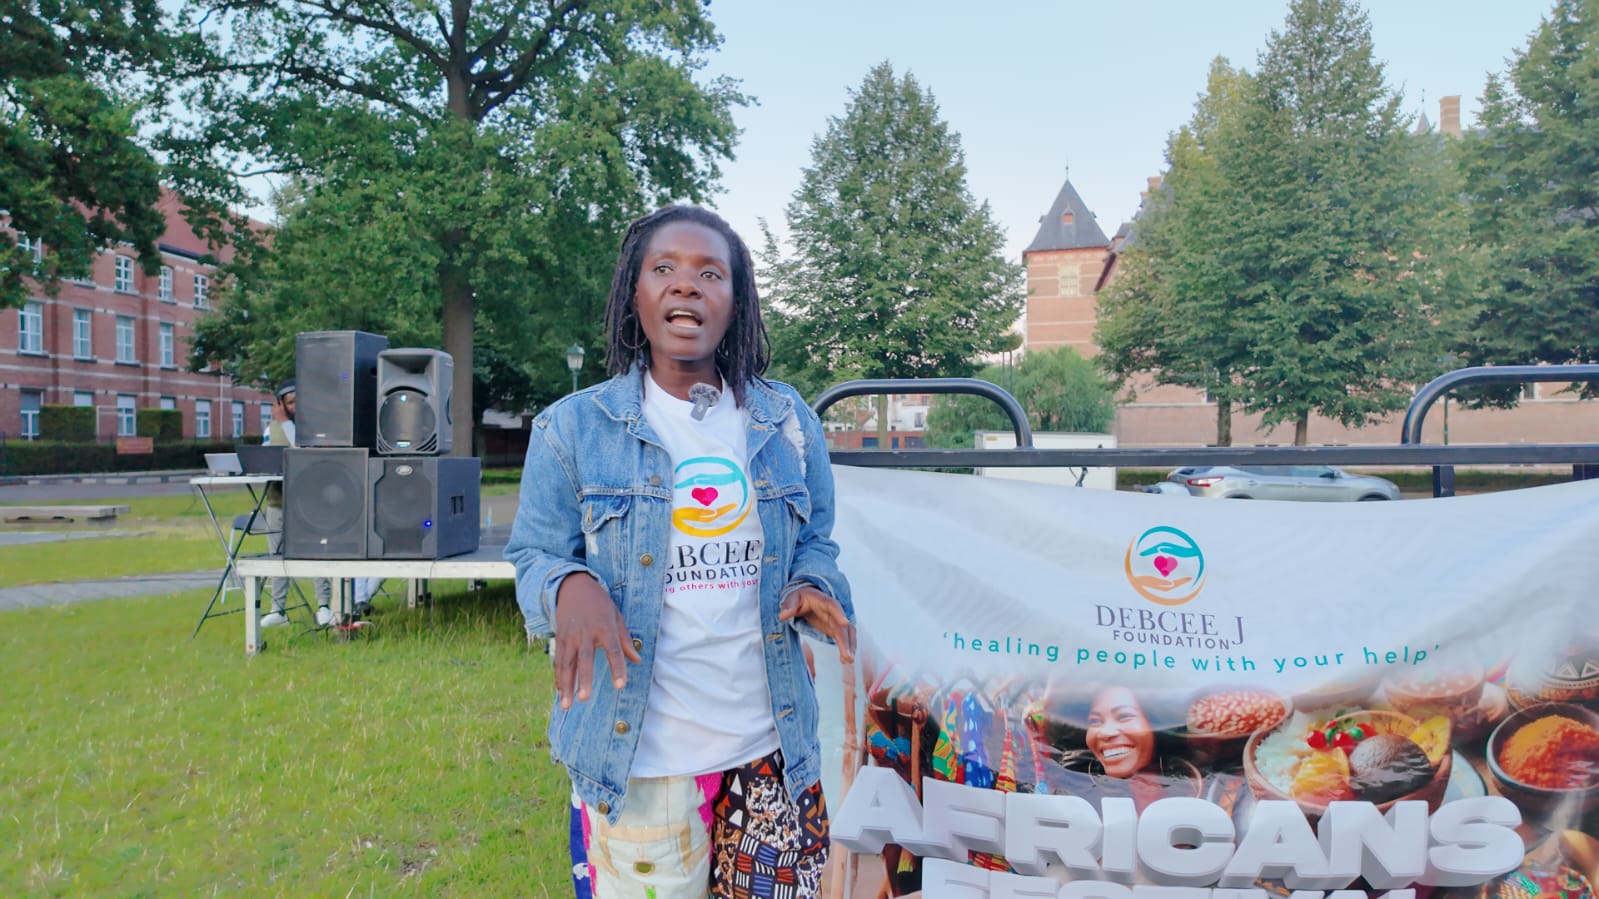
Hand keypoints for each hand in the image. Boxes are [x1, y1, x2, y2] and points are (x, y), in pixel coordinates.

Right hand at [552, 573, 639, 709]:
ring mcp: (570, 637)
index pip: (613, 650)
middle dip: (583, 680)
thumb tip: (637, 660)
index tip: (620, 685)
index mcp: (604, 627)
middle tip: (584, 698)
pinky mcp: (559, 639)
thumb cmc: (600, 605)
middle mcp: (585, 633)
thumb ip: (625, 640)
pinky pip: (558, 661)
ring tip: (566, 705)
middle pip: (584, 659)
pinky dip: (558, 678)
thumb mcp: (616, 617)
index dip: (617, 668)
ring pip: (566, 664)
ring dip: (566, 685)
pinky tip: (561, 693)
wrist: (574, 587)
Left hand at [778, 585, 854, 663]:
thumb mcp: (792, 598)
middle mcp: (833, 610)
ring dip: (849, 646)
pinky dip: (847, 648)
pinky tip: (846, 660)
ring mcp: (836, 620)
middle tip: (848, 655)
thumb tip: (782, 615)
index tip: (845, 623)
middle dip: (846, 640)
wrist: (807, 598)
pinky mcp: (835, 628)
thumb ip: (788, 606)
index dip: (839, 613)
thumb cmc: (800, 597)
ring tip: (848, 660)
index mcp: (822, 600)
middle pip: (842, 625)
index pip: (832, 605)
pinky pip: (844, 638)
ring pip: (847, 632)